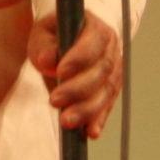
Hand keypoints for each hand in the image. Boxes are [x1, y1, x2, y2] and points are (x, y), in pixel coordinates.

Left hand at [30, 9, 122, 139]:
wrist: (70, 42)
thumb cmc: (55, 36)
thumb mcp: (44, 34)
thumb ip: (44, 46)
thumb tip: (47, 60)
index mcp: (96, 27)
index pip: (94, 41)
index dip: (80, 58)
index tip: (60, 72)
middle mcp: (111, 48)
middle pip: (102, 70)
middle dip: (79, 89)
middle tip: (55, 101)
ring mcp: (115, 69)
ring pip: (107, 91)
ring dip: (88, 109)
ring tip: (66, 121)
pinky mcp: (112, 89)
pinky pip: (108, 106)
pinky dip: (99, 120)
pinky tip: (90, 132)